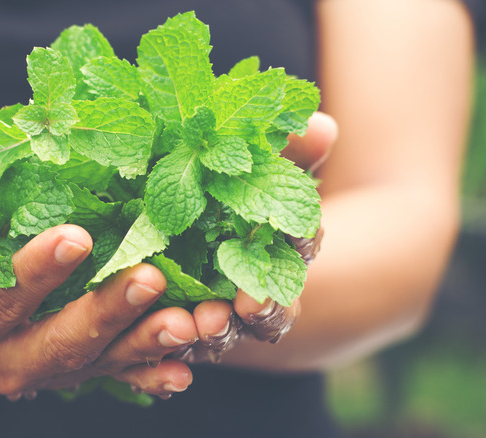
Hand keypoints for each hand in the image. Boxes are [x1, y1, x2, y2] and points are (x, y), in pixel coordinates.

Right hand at [0, 177, 198, 398]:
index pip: (1, 300)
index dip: (36, 272)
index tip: (76, 236)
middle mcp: (6, 360)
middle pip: (59, 341)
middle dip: (105, 311)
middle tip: (151, 277)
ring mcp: (48, 372)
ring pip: (99, 362)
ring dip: (143, 344)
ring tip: (187, 323)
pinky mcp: (80, 375)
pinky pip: (120, 380)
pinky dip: (151, 375)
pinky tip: (185, 368)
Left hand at [182, 111, 337, 362]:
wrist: (182, 239)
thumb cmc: (228, 197)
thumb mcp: (258, 170)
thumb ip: (288, 153)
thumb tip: (321, 124)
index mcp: (278, 252)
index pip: (300, 248)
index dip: (303, 239)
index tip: (303, 232)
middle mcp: (254, 293)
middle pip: (269, 308)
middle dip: (265, 307)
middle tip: (251, 302)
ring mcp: (216, 317)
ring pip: (222, 332)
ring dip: (217, 331)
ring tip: (205, 322)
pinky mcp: (175, 332)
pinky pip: (175, 347)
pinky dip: (172, 350)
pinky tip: (164, 346)